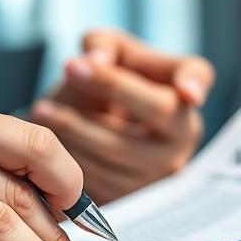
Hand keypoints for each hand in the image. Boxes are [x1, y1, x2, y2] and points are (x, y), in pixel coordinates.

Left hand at [30, 29, 213, 202]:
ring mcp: (165, 170)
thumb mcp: (108, 51)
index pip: (198, 77)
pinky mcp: (138, 197)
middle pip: (156, 109)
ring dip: (75, 127)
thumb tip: (95, 60)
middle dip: (109, 86)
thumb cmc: (109, 81)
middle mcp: (186, 132)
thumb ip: (102, 43)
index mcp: (186, 89)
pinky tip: (52, 142)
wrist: (96, 127)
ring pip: (121, 149)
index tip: (188, 91)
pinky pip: (101, 180)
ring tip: (42, 109)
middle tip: (70, 67)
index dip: (196, 84)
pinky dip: (70, 159)